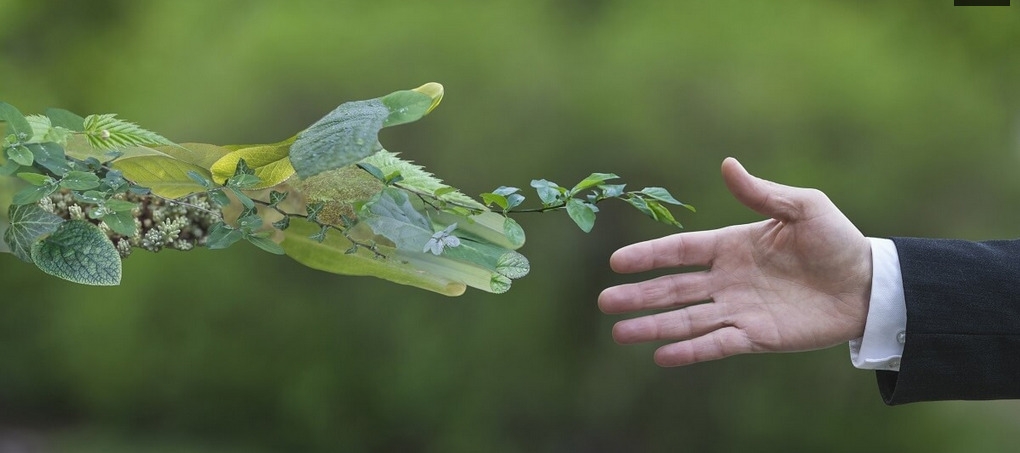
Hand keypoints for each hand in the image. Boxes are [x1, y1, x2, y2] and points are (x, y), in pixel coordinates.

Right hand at [598, 158, 872, 365]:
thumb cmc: (837, 241)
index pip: (681, 251)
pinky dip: (690, 351)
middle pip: (673, 288)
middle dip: (638, 295)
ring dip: (653, 326)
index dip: (649, 255)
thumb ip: (762, 193)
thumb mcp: (803, 207)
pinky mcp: (756, 337)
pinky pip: (716, 344)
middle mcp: (728, 279)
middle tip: (604, 302)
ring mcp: (739, 309)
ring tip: (619, 334)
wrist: (869, 284)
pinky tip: (661, 356)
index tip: (617, 262)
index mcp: (732, 245)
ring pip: (686, 319)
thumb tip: (726, 164)